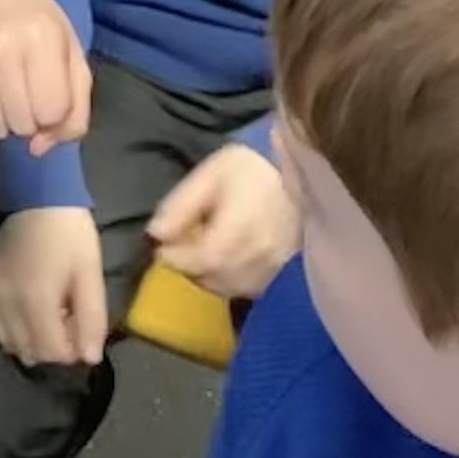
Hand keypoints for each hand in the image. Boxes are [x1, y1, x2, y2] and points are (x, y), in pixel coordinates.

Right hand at [0, 0, 90, 148]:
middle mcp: (3, 48)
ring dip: (7, 122)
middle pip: (24, 125)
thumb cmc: (35, 24)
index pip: (53, 111)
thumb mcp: (70, 52)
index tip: (50, 96)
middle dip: (31, 119)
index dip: (55, 113)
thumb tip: (40, 148)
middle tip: (27, 93)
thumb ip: (74, 106)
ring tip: (7, 93)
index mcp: (43, 38)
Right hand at [0, 207, 107, 367]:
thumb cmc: (69, 236)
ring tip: (43, 316)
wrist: (37, 199)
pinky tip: (17, 312)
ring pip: (6, 342)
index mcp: (37, 303)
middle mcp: (7, 306)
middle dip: (52, 346)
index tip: (81, 330)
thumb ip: (92, 319)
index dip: (73, 350)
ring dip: (28, 339)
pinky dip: (1, 326)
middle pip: (29, 351)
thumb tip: (90, 358)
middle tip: (65, 321)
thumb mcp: (90, 275)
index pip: (53, 353)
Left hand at [148, 142, 298, 300]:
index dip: (174, 257)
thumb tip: (156, 233)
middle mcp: (255, 260)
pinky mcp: (281, 274)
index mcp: (235, 233)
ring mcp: (271, 271)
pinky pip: (247, 289)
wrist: (303, 173)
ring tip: (203, 251)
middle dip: (188, 266)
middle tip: (182, 245)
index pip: (196, 262)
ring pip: (227, 288)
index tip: (162, 245)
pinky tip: (226, 260)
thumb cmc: (254, 168)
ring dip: (207, 276)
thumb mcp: (212, 174)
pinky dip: (229, 280)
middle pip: (209, 279)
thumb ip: (182, 204)